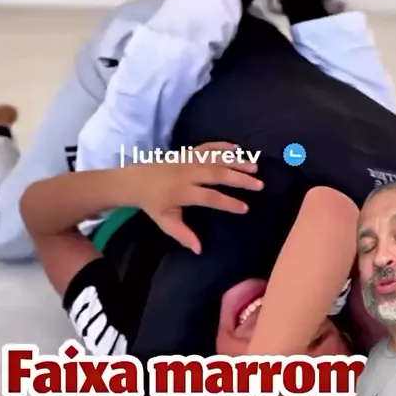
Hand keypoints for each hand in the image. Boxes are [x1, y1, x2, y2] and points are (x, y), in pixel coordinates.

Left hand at [131, 142, 262, 253]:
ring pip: (215, 158)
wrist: (136, 180)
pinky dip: (222, 146)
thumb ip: (183, 235)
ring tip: (255, 166)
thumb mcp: (165, 222)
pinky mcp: (187, 152)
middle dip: (240, 179)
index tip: (245, 208)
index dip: (228, 203)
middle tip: (259, 184)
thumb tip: (199, 249)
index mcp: (182, 192)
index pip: (209, 197)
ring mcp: (188, 160)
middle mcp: (187, 173)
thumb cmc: (153, 203)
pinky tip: (237, 149)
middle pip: (217, 174)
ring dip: (236, 161)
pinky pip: (207, 147)